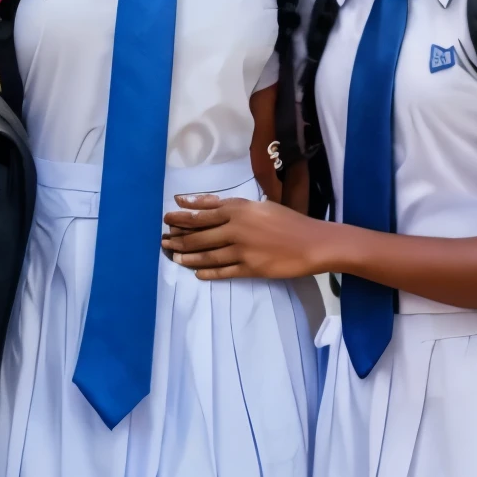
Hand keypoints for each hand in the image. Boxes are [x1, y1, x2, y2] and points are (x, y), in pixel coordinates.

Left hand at [162, 194, 326, 280]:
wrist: (312, 243)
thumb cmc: (289, 221)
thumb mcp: (260, 206)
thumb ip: (231, 205)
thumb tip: (205, 203)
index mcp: (239, 210)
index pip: (202, 213)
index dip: (182, 217)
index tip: (167, 218)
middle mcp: (236, 229)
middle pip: (199, 235)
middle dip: (178, 238)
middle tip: (164, 241)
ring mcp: (242, 250)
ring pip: (207, 255)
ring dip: (187, 257)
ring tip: (174, 257)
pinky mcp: (250, 268)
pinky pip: (223, 271)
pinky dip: (208, 272)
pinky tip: (197, 273)